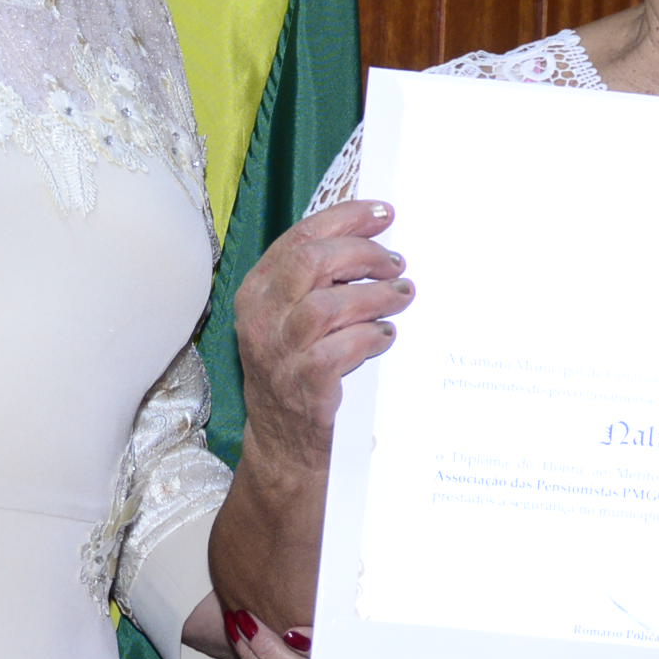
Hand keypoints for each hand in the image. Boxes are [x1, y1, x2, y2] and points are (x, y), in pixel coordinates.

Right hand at [232, 198, 413, 478]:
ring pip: (327, 306)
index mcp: (258, 289)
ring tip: (401, 298)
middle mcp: (261, 317)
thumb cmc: (300, 369)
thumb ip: (322, 280)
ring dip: (373, 297)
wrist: (286, 444)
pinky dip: (369, 337)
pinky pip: (340, 348)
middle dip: (363, 254)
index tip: (385, 213)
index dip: (346, 219)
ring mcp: (278, 352)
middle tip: (397, 263)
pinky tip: (385, 337)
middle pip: (311, 262)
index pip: (300, 237)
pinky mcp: (302, 384)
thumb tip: (377, 241)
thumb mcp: (296, 318)